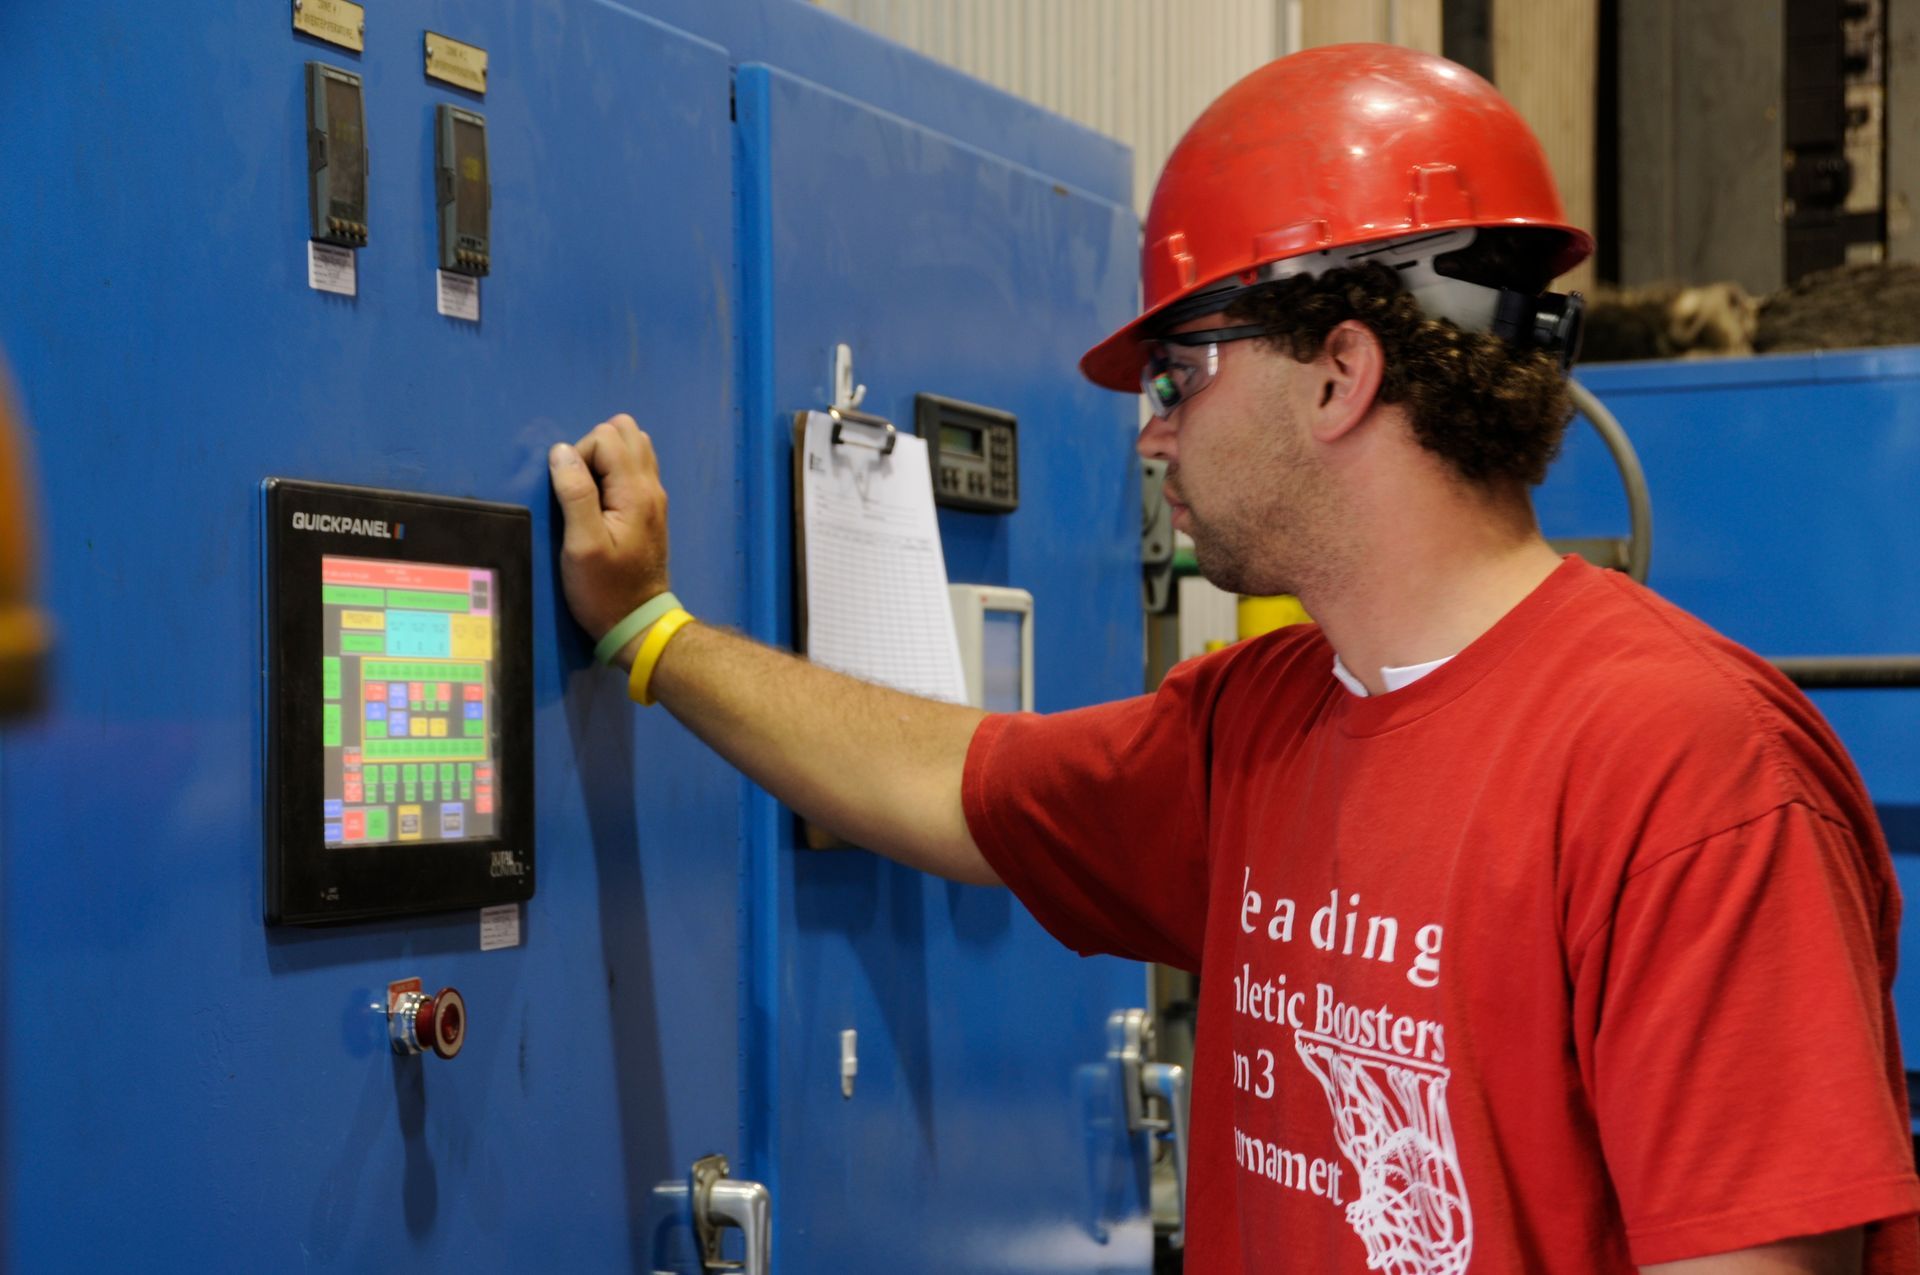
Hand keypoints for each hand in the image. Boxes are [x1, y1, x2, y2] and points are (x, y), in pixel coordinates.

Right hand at [549, 415, 671, 656]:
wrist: (637, 622)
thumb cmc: (605, 589)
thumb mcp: (581, 545)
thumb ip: (574, 494)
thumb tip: (562, 451)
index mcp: (636, 492)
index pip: (606, 437)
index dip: (579, 454)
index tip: (570, 493)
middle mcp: (652, 487)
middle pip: (626, 431)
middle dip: (593, 448)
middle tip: (580, 488)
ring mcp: (654, 496)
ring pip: (634, 445)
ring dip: (605, 458)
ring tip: (589, 493)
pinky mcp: (649, 508)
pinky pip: (635, 467)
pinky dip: (614, 471)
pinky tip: (600, 500)